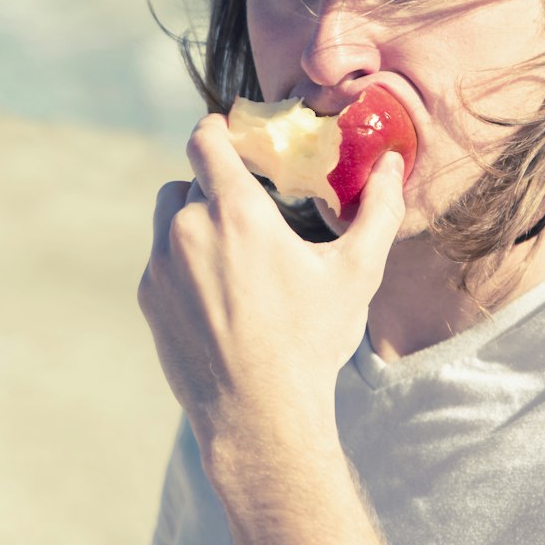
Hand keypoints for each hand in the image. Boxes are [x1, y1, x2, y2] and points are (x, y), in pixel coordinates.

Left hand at [138, 113, 404, 470]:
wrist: (260, 416)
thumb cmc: (311, 341)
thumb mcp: (357, 272)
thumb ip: (379, 209)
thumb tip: (394, 164)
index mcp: (235, 212)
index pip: (205, 140)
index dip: (217, 128)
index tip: (232, 132)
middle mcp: (187, 231)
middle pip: (191, 180)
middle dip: (218, 185)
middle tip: (253, 207)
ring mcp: (161, 266)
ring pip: (170, 217)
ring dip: (195, 218)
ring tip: (235, 250)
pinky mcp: (150, 299)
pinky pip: (163, 259)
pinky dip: (185, 260)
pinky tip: (222, 293)